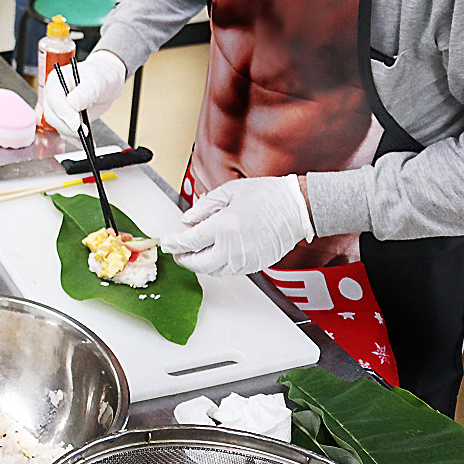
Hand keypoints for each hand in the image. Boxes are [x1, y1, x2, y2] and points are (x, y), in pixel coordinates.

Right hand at [41, 49, 127, 136]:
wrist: (107, 82)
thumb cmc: (101, 76)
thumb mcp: (95, 82)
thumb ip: (84, 93)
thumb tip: (72, 105)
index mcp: (57, 81)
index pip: (54, 99)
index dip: (64, 113)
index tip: (76, 124)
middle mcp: (54, 95)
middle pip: (53, 116)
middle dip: (68, 127)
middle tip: (84, 132)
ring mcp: (59, 108)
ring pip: (58, 126)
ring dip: (72, 135)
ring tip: (87, 138)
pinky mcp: (66, 119)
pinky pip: (66, 132)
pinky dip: (76, 139)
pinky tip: (86, 142)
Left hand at [159, 176, 313, 276]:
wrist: (297, 208)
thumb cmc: (266, 196)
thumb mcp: (228, 192)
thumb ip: (204, 207)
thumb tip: (187, 221)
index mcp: (224, 227)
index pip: (189, 241)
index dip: (174, 243)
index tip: (167, 241)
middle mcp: (233, 248)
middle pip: (198, 264)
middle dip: (184, 259)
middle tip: (178, 251)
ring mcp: (246, 259)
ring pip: (213, 270)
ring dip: (200, 264)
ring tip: (194, 253)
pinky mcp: (256, 265)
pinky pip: (229, 271)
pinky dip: (217, 265)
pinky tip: (215, 255)